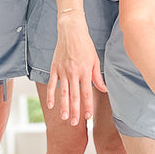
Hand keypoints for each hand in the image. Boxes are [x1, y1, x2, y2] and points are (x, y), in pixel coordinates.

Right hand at [46, 9, 107, 124]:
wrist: (71, 31)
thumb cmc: (85, 45)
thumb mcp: (95, 60)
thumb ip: (97, 76)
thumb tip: (104, 90)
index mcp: (85, 71)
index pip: (87, 92)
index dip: (87, 105)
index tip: (88, 116)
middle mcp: (73, 73)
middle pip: (74, 95)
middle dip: (75, 111)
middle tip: (74, 123)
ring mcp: (62, 71)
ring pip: (63, 92)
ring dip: (63, 106)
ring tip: (64, 118)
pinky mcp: (54, 68)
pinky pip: (52, 84)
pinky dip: (51, 95)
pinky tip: (51, 105)